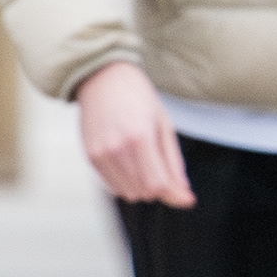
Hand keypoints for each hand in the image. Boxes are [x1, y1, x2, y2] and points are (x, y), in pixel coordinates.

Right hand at [80, 61, 192, 207]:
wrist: (103, 78)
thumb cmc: (139, 98)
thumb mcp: (164, 125)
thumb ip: (174, 165)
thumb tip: (185, 198)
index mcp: (140, 137)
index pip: (156, 185)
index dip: (172, 193)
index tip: (182, 192)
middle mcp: (117, 148)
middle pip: (143, 192)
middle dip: (158, 188)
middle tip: (161, 166)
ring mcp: (100, 154)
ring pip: (127, 193)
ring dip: (141, 186)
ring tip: (144, 160)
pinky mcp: (90, 156)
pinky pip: (112, 186)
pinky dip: (125, 181)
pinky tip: (129, 159)